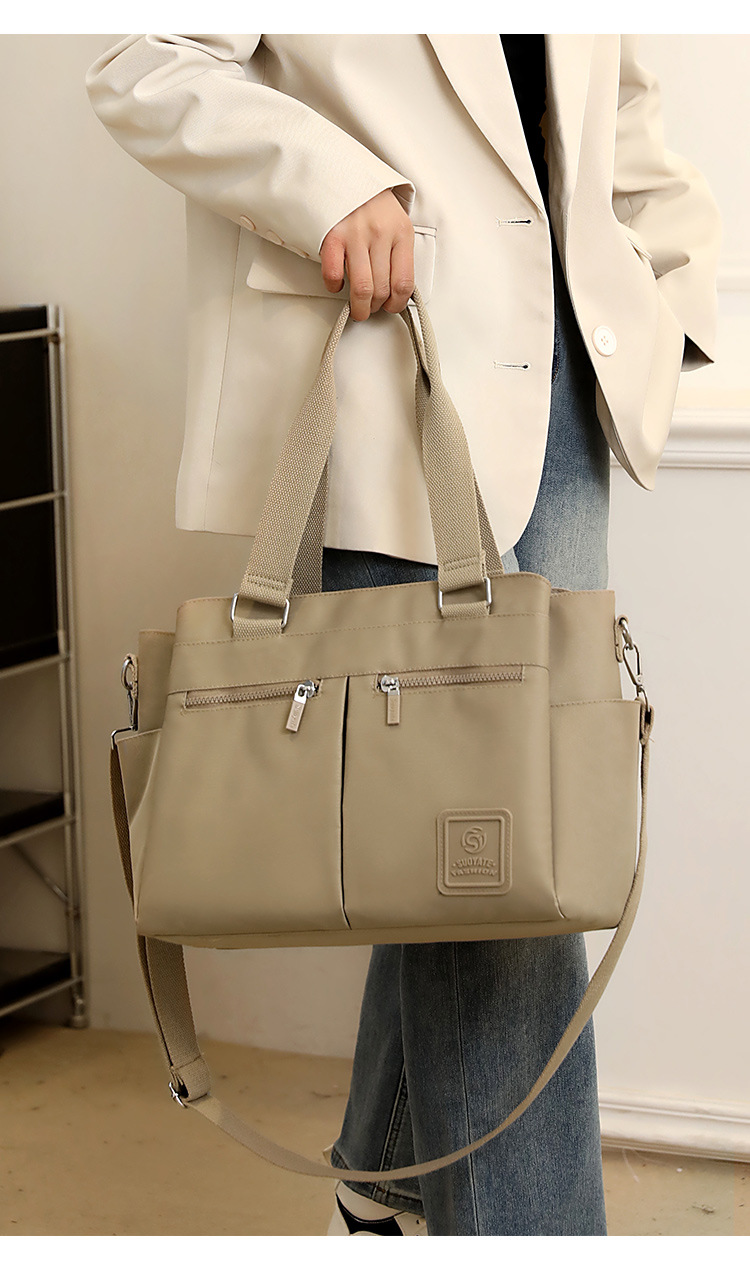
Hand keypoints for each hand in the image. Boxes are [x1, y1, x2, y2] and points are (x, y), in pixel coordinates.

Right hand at [320, 189, 414, 320]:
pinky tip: (338, 284)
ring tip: (357, 308)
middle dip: (376, 307)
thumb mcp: (397, 224)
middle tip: (371, 309)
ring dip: (359, 306)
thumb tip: (397, 291)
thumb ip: (399, 254)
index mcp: (401, 233)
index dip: (397, 304)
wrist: (348, 174)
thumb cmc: (373, 204)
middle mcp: (380, 233)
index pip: (404, 283)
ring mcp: (356, 234)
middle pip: (382, 289)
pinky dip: (334, 285)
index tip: (391, 307)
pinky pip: (334, 273)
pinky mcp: (332, 235)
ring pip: (362, 287)